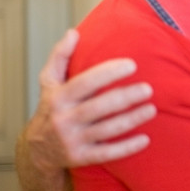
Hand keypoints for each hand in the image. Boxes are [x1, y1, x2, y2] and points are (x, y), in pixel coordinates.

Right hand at [16, 29, 154, 190]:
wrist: (37, 151)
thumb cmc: (51, 108)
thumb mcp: (49, 83)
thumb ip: (60, 57)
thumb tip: (74, 32)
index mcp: (58, 97)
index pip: (85, 82)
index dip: (108, 73)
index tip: (132, 64)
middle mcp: (64, 119)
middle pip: (99, 106)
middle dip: (125, 97)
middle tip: (148, 89)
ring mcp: (73, 140)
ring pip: (107, 129)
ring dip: (132, 119)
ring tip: (152, 109)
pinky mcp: (81, 158)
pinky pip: (107, 154)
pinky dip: (127, 148)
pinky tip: (146, 139)